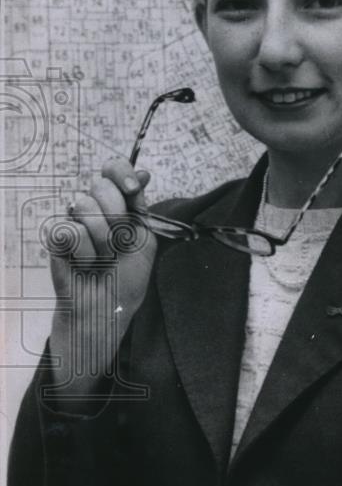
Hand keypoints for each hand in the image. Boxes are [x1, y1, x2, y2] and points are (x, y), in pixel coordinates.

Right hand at [47, 158, 157, 395]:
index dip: (121, 173)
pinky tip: (84, 267)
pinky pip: (68, 229)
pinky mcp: (54, 241)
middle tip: (118, 245)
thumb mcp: (144, 243)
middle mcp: (93, 211)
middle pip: (100, 184)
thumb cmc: (125, 283)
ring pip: (83, 205)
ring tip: (101, 260)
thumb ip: (141, 208)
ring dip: (102, 240)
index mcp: (118, 207)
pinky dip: (84, 252)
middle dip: (117, 216)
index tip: (133, 190)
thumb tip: (143, 173)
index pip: (113, 171)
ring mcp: (72, 223)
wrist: (104, 315)